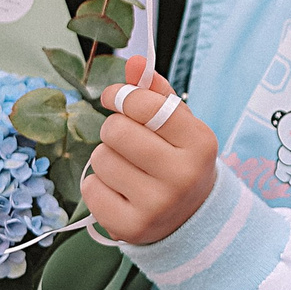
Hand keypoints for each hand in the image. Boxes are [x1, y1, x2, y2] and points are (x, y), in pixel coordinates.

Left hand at [79, 57, 220, 246]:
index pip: (145, 105)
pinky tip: (119, 190)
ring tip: (127, 169)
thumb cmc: (180, 160)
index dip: (121, 95)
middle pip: (116, 131)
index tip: (114, 97)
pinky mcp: (131, 227)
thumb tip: (133, 62)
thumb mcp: (179, 126)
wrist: (191, 218)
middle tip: (126, 141)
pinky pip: (90, 187)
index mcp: (200, 143)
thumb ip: (155, 93)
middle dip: (114, 130)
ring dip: (107, 158)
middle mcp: (182, 176)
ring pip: (100, 159)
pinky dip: (97, 185)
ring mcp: (157, 205)